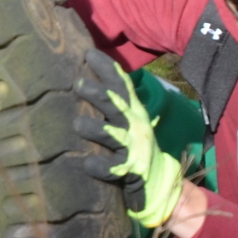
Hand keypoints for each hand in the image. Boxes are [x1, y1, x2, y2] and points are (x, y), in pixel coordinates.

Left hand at [71, 49, 187, 228]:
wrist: (160, 184)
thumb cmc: (133, 148)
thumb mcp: (126, 122)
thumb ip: (110, 104)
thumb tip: (79, 80)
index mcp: (133, 111)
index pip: (121, 85)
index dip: (107, 68)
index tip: (88, 53)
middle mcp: (135, 126)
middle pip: (116, 105)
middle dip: (98, 93)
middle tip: (77, 84)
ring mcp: (134, 148)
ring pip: (113, 135)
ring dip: (95, 128)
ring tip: (77, 124)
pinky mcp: (130, 171)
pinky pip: (112, 168)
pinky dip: (98, 165)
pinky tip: (87, 162)